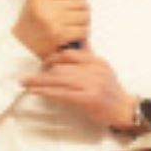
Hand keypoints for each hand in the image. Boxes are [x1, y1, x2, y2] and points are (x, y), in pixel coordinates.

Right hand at [13, 0, 89, 56]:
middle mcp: (46, 7)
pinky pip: (83, 30)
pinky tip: (77, 32)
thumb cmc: (31, 23)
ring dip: (84, 20)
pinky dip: (83, 32)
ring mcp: (53, 22)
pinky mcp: (60, 36)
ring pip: (84, 16)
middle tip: (80, 12)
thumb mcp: (35, 2)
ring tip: (78, 23)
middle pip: (80, 2)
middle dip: (83, 7)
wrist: (20, 46)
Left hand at [21, 46, 136, 128]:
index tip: (43, 63)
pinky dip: (47, 92)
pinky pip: (63, 93)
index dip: (53, 58)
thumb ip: (89, 56)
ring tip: (26, 83)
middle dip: (42, 72)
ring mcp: (92, 84)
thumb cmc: (111, 92)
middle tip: (28, 77)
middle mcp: (94, 70)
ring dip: (39, 82)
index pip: (70, 54)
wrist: (124, 110)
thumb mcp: (103, 70)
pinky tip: (36, 92)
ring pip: (59, 79)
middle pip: (62, 67)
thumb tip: (80, 41)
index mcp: (96, 61)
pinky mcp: (89, 98)